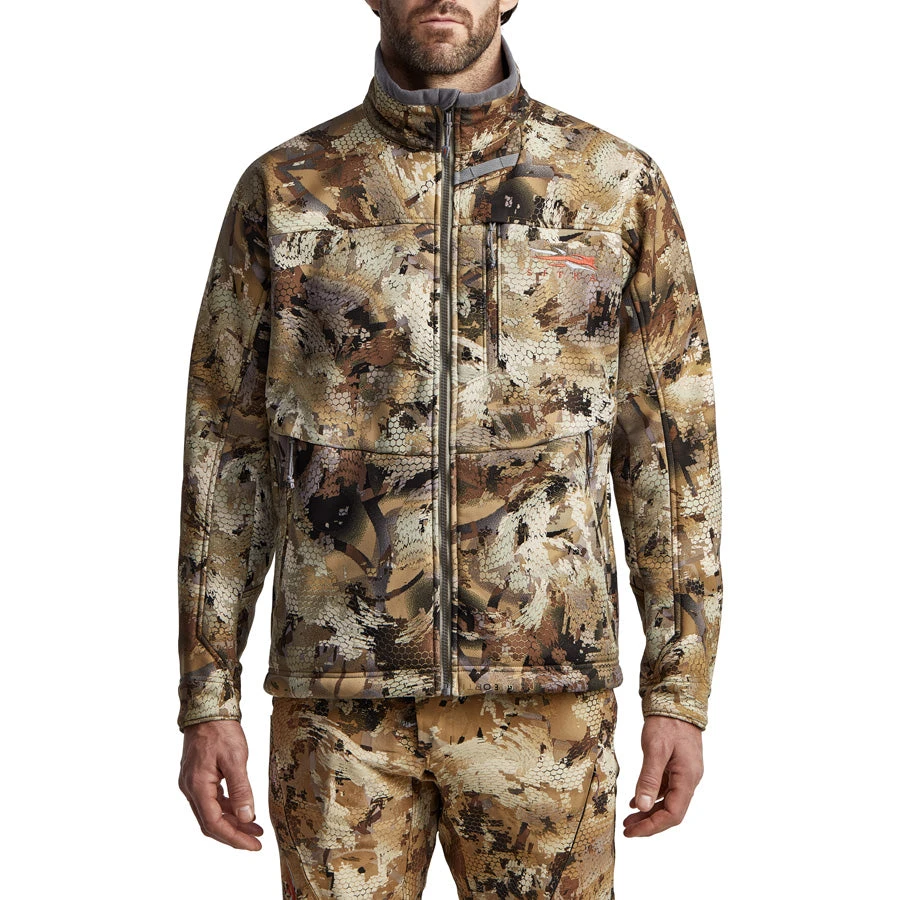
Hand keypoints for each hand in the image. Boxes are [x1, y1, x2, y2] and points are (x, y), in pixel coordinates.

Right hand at [178, 720, 264, 849]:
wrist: (208, 709)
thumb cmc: (220, 730)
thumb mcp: (235, 759)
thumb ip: (241, 789)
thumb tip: (247, 817)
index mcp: (197, 786)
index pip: (214, 823)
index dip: (234, 838)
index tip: (254, 845)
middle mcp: (191, 788)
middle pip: (210, 823)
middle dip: (234, 834)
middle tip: (256, 841)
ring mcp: (193, 783)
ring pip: (211, 813)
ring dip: (232, 823)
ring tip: (255, 828)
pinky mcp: (198, 777)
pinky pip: (212, 801)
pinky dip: (227, 809)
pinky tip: (243, 810)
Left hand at [622, 714, 703, 836]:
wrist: (677, 701)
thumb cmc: (667, 722)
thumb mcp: (655, 749)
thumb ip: (649, 778)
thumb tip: (642, 806)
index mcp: (687, 778)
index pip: (673, 814)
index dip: (652, 826)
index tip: (633, 832)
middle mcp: (689, 779)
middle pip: (671, 811)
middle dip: (650, 823)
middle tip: (628, 829)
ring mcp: (685, 773)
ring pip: (668, 801)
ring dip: (649, 812)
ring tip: (629, 819)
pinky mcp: (678, 766)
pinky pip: (666, 789)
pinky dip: (651, 797)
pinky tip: (636, 801)